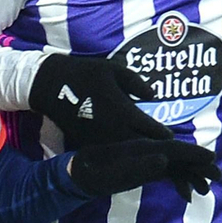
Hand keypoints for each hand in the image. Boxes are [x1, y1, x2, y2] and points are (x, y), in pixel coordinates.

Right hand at [29, 54, 171, 150]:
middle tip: (163, 147)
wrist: (52, 86)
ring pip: (127, 152)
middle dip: (153, 146)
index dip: (164, 134)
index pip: (153, 131)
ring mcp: (102, 140)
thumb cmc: (86, 73)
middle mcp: (115, 131)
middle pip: (143, 147)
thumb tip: (153, 96)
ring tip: (147, 150)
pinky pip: (110, 151)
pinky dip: (119, 151)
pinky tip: (125, 148)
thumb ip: (137, 83)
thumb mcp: (115, 70)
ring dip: (137, 152)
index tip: (169, 135)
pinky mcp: (89, 143)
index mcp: (125, 112)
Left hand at [70, 137, 220, 199]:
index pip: (175, 148)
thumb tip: (164, 160)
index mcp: (144, 148)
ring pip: (177, 165)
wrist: (80, 172)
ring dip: (193, 176)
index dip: (194, 153)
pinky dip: (180, 183)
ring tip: (207, 190)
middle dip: (200, 165)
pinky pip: (168, 174)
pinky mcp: (145, 168)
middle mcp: (149, 150)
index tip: (212, 158)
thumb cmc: (94, 173)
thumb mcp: (114, 173)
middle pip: (180, 155)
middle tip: (219, 176)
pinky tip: (188, 197)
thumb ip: (139, 167)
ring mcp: (148, 159)